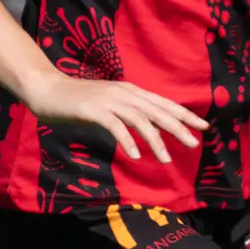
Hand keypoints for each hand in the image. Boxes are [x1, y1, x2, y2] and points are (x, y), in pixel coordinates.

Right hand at [23, 74, 206, 162]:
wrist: (46, 89)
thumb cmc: (78, 101)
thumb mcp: (110, 106)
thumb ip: (129, 115)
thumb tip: (152, 130)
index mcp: (130, 91)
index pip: (163, 103)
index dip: (184, 114)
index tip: (203, 126)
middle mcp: (124, 93)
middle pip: (157, 110)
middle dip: (178, 127)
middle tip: (194, 144)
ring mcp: (108, 100)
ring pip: (139, 119)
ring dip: (154, 140)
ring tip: (166, 159)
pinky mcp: (92, 109)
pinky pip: (115, 125)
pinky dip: (127, 140)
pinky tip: (135, 156)